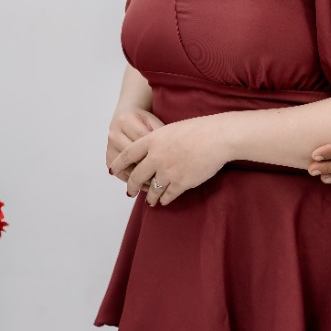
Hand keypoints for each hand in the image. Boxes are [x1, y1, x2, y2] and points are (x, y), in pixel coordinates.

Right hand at [106, 106, 164, 179]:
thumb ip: (159, 133)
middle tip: (163, 179)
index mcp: (125, 121)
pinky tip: (143, 185)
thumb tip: (170, 151)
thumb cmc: (143, 121)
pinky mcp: (108, 157)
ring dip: (140, 178)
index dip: (156, 152)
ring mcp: (110, 147)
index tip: (169, 163)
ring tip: (154, 185)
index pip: (143, 140)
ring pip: (126, 168)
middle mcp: (114, 134)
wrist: (125, 117)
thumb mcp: (152, 122)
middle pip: (133, 156)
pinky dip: (133, 180)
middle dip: (148, 168)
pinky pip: (120, 173)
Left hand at [111, 115, 232, 206]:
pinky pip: (167, 195)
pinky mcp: (181, 183)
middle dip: (131, 186)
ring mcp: (168, 171)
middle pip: (137, 176)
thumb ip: (158, 141)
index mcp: (152, 140)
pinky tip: (164, 200)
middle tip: (129, 192)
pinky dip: (164, 199)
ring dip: (149, 197)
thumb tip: (152, 154)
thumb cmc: (199, 129)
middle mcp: (156, 157)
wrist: (218, 137)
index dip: (119, 163)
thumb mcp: (171, 129)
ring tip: (149, 201)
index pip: (128, 154)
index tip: (113, 170)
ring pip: (152, 189)